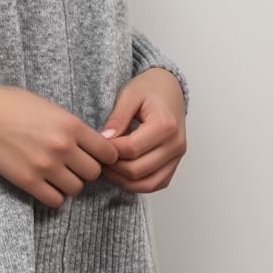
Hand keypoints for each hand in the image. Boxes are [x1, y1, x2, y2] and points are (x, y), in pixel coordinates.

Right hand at [0, 80, 119, 207]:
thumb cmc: (13, 106)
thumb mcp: (50, 108)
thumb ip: (72, 127)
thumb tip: (92, 146)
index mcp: (71, 125)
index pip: (107, 152)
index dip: (105, 157)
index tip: (96, 157)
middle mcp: (62, 147)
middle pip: (94, 173)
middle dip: (86, 170)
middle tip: (73, 165)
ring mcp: (46, 166)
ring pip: (76, 189)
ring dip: (70, 183)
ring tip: (57, 174)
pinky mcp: (28, 181)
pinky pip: (56, 201)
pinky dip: (54, 196)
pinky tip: (46, 185)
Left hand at [98, 68, 186, 192]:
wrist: (168, 88)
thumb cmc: (149, 89)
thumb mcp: (129, 95)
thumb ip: (117, 117)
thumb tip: (105, 139)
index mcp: (165, 125)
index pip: (131, 149)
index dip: (109, 150)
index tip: (95, 144)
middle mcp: (175, 144)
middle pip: (138, 170)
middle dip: (113, 167)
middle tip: (96, 157)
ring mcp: (177, 157)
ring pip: (147, 183)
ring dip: (122, 179)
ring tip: (106, 166)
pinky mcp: (174, 164)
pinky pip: (155, 184)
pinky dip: (137, 184)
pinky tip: (120, 173)